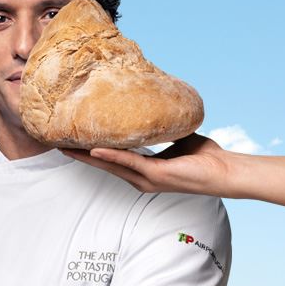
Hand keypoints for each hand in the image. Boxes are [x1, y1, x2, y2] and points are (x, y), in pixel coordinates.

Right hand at [63, 133, 233, 196]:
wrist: (226, 171)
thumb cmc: (205, 158)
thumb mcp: (177, 137)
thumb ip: (162, 128)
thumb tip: (154, 107)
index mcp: (144, 171)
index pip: (112, 161)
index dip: (91, 152)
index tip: (73, 141)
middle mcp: (141, 178)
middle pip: (103, 166)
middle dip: (80, 156)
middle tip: (58, 145)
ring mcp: (147, 179)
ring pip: (110, 166)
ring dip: (88, 157)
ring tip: (68, 148)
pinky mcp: (156, 174)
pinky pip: (129, 162)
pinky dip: (111, 156)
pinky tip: (95, 150)